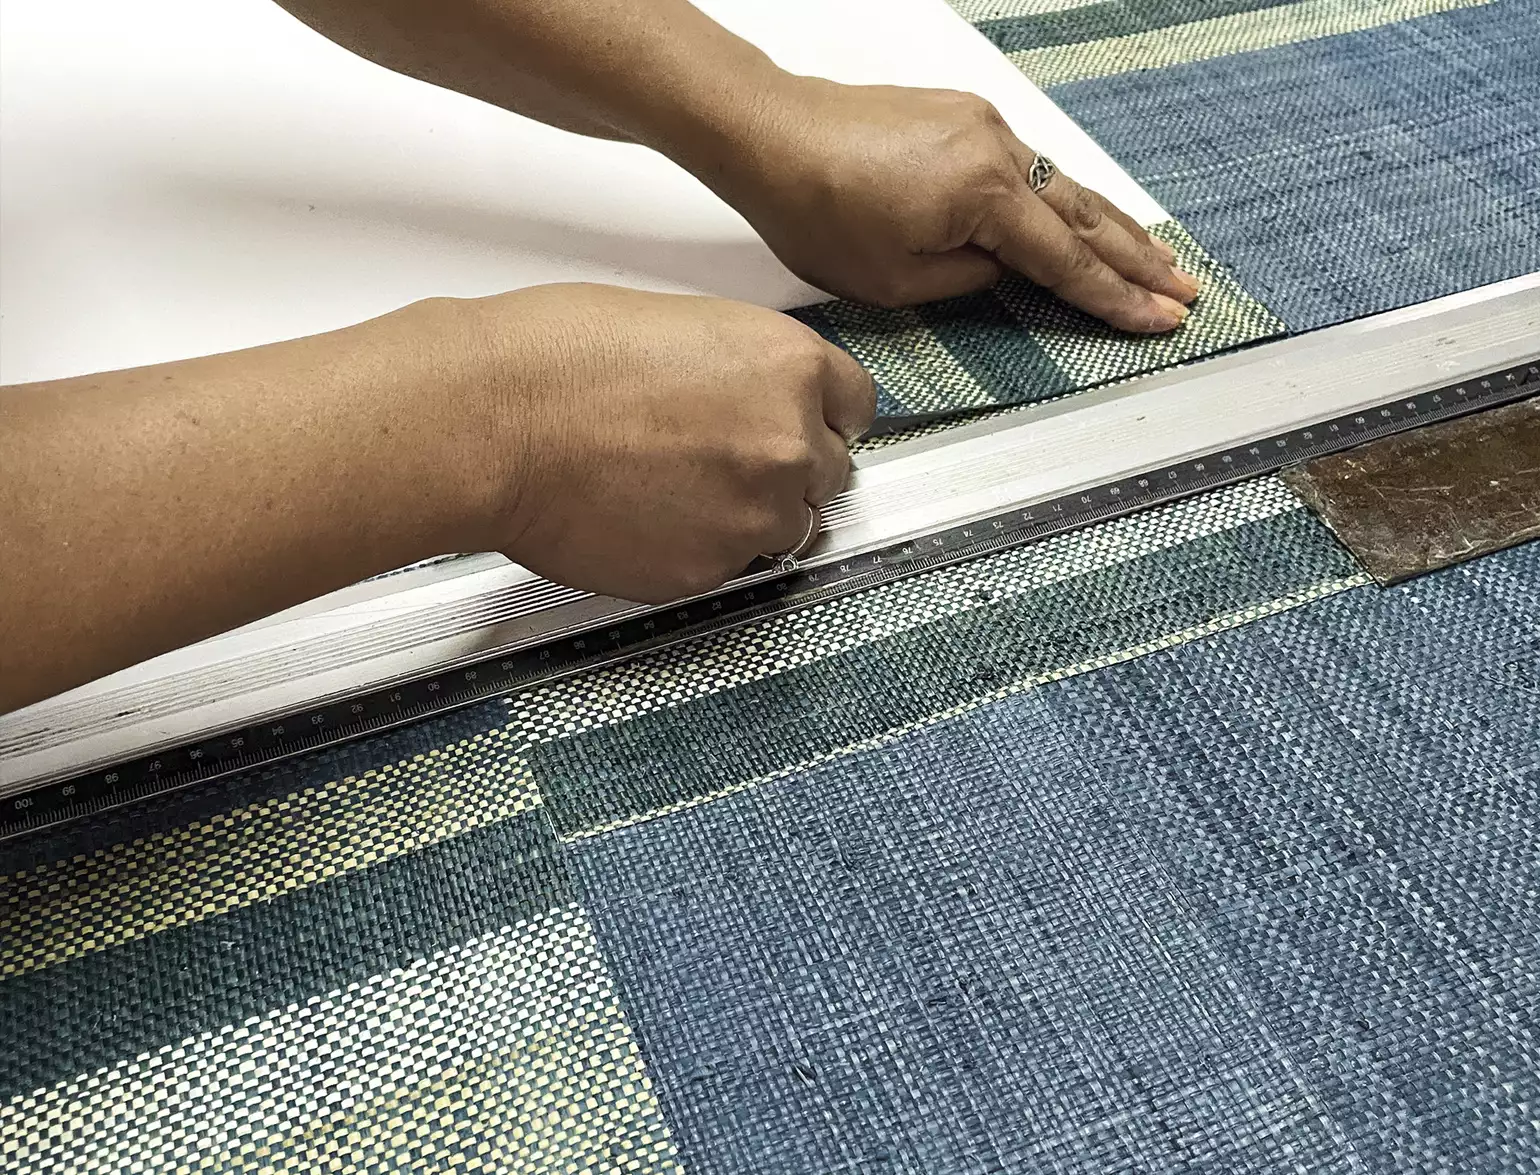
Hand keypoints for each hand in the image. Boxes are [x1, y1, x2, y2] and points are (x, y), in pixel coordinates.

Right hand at [468, 284, 875, 603]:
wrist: (493, 422)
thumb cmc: (558, 358)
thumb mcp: (682, 326)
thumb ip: (744, 373)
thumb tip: (754, 400)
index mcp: (789, 368)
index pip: (857, 406)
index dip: (822, 415)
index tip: (804, 424)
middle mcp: (789, 446)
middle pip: (828, 473)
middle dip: (784, 467)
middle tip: (718, 458)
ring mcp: (752, 517)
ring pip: (783, 527)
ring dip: (745, 514)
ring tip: (671, 489)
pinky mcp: (707, 572)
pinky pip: (725, 565)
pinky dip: (696, 548)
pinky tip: (643, 516)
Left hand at [701, 78, 1197, 330]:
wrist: (771, 134)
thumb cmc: (816, 209)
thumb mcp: (895, 279)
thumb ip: (968, 279)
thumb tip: (1006, 269)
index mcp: (986, 196)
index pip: (1066, 262)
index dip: (1116, 298)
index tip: (1161, 319)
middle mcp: (998, 150)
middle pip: (1084, 217)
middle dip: (1138, 260)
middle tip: (1185, 290)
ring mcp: (984, 125)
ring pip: (1062, 186)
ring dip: (1112, 226)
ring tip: (1156, 258)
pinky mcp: (964, 116)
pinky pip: (1030, 165)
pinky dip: (1065, 196)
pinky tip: (1084, 215)